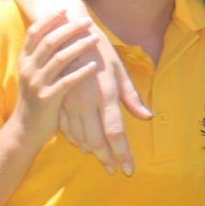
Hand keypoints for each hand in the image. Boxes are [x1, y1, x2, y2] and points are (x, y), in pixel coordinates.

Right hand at [14, 11, 99, 144]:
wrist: (25, 129)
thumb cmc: (36, 98)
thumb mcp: (34, 75)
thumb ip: (43, 57)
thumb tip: (58, 34)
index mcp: (24, 60)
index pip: (34, 32)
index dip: (49, 19)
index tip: (65, 9)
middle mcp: (28, 69)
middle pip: (49, 41)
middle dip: (70, 28)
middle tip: (87, 21)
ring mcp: (37, 84)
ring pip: (59, 58)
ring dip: (79, 46)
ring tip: (95, 38)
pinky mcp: (47, 98)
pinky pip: (67, 82)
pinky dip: (81, 72)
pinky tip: (94, 65)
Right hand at [55, 31, 150, 174]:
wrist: (67, 34)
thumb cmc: (99, 51)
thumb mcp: (119, 69)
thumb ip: (132, 96)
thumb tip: (147, 117)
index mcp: (106, 94)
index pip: (116, 132)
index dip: (122, 153)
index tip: (128, 169)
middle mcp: (87, 101)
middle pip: (98, 140)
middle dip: (108, 158)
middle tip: (116, 171)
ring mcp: (69, 102)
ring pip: (81, 137)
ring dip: (93, 152)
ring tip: (104, 162)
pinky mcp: (57, 100)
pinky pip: (66, 128)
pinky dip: (76, 140)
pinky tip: (84, 147)